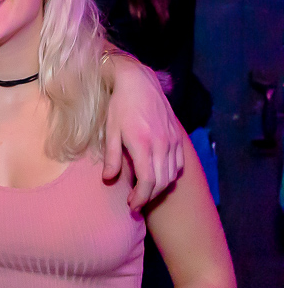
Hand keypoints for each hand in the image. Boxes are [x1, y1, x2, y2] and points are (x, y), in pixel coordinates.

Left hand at [103, 55, 185, 209]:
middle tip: (136, 203)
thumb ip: (112, 157)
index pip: (148, 181)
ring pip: (172, 175)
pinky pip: (179, 164)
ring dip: (160, 188)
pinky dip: (170, 175)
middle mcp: (162, 144)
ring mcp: (173, 140)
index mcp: (143, 144)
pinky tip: (158, 176)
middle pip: (162, 182)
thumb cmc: (120, 106)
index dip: (141, 197)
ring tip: (145, 192)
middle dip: (150, 197)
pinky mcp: (177, 136)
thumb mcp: (110, 131)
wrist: (139, 82)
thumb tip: (109, 179)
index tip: (132, 205)